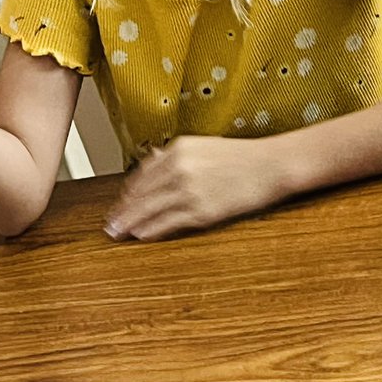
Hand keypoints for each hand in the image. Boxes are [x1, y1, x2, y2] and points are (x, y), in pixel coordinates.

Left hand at [104, 136, 289, 241]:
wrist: (272, 165)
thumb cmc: (242, 157)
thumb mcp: (204, 146)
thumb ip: (176, 156)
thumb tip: (151, 160)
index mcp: (178, 149)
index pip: (143, 174)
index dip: (128, 192)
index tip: (120, 203)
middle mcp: (179, 167)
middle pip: (141, 192)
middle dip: (122, 210)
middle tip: (109, 223)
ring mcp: (189, 189)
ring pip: (149, 208)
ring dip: (130, 222)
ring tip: (118, 232)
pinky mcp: (201, 209)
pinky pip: (169, 221)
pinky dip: (152, 229)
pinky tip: (142, 235)